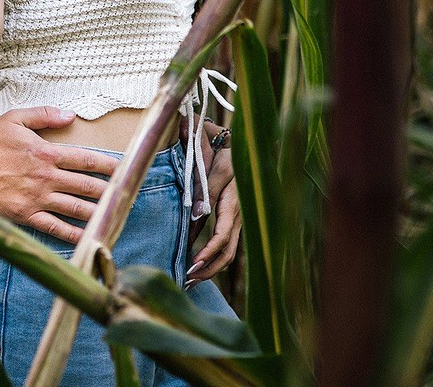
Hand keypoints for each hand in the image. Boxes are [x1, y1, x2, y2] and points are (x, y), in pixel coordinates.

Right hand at [0, 106, 117, 243]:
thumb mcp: (14, 118)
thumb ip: (44, 114)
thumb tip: (70, 115)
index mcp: (45, 152)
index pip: (85, 160)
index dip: (107, 165)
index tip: (123, 170)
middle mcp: (45, 177)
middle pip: (86, 186)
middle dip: (109, 191)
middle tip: (126, 196)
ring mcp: (36, 198)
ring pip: (76, 208)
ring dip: (98, 212)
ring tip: (114, 216)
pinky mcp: (25, 215)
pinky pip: (54, 227)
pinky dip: (73, 234)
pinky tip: (87, 237)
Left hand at [187, 138, 240, 282]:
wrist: (243, 152)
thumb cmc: (227, 157)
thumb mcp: (216, 168)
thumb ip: (204, 190)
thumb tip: (195, 217)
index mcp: (234, 205)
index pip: (222, 236)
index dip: (208, 252)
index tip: (194, 263)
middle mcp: (238, 218)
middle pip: (227, 252)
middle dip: (209, 269)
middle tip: (188, 279)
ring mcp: (237, 222)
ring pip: (228, 253)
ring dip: (211, 268)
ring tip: (191, 280)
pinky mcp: (233, 223)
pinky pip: (226, 246)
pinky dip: (213, 259)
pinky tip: (200, 267)